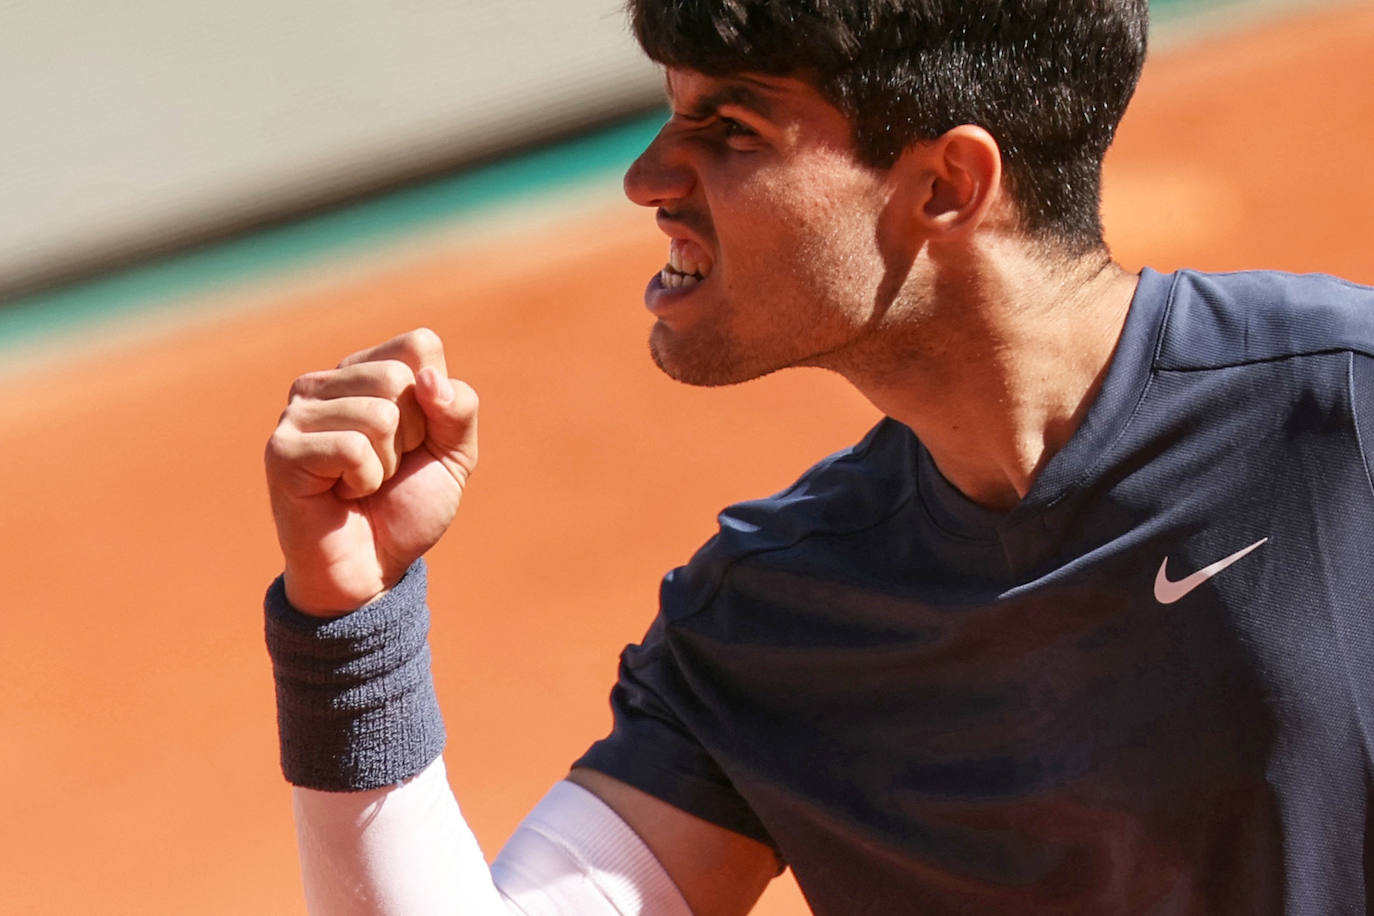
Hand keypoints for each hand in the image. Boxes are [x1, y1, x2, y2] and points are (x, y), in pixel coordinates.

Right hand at [264, 329, 477, 615]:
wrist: (372, 569)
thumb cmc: (406, 507)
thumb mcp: (454, 455)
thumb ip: (458, 408)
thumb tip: (427, 379)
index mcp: (364, 372)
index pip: (420, 345)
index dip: (435, 402)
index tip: (415, 441)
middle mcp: (325, 382)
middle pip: (400, 377)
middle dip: (411, 436)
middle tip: (386, 468)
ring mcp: (298, 412)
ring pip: (380, 414)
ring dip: (387, 464)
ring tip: (361, 483)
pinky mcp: (283, 448)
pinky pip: (354, 448)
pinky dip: (364, 480)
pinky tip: (341, 493)